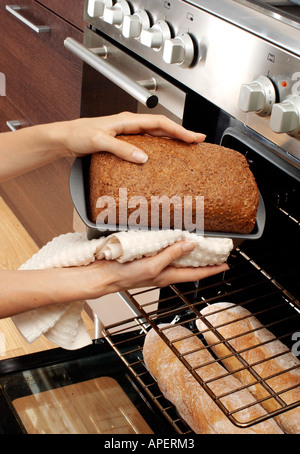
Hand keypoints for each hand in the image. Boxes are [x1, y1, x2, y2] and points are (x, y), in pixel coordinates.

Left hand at [56, 112, 205, 162]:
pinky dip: (159, 144)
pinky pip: (147, 140)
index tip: (194, 137)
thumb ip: (121, 149)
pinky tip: (163, 152)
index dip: (179, 130)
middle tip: (198, 141)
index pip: (160, 123)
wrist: (65, 137)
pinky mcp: (124, 139)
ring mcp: (128, 131)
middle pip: (163, 126)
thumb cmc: (78, 134)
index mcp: (128, 120)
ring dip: (172, 138)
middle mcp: (130, 123)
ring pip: (157, 132)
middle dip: (182, 133)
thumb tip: (143, 157)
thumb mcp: (99, 141)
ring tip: (187, 145)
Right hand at [82, 241, 228, 298]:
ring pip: (178, 260)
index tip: (226, 265)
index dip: (212, 270)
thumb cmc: (125, 275)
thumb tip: (190, 245)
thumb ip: (171, 255)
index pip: (196, 274)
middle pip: (189, 268)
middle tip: (216, 254)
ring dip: (190, 254)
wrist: (104, 275)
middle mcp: (163, 272)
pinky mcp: (146, 259)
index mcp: (167, 276)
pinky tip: (173, 240)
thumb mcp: (152, 265)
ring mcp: (154, 266)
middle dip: (204, 262)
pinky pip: (165, 253)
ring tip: (201, 246)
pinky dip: (173, 247)